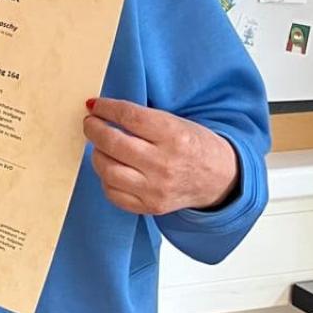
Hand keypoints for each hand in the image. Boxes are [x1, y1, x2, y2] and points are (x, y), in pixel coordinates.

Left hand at [83, 98, 238, 214]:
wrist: (222, 179)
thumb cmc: (195, 146)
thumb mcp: (176, 122)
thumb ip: (141, 118)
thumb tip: (101, 110)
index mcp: (174, 136)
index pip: (128, 116)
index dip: (105, 108)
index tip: (94, 105)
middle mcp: (164, 164)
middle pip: (113, 143)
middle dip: (93, 129)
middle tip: (90, 123)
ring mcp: (156, 189)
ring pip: (107, 170)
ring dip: (96, 154)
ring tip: (99, 146)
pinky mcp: (151, 207)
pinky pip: (113, 193)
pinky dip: (105, 178)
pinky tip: (110, 168)